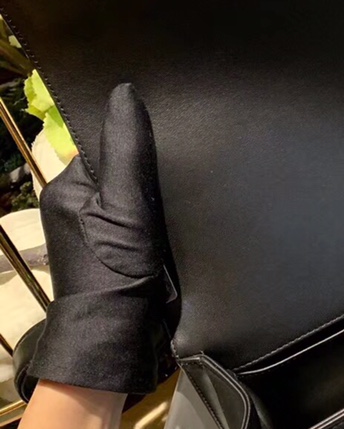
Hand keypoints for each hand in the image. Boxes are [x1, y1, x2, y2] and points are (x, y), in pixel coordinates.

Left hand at [22, 83, 170, 394]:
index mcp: (66, 190)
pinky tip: (186, 218)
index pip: (105, 147)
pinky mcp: (121, 257)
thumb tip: (123, 90)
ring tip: (193, 188)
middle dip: (150, 170)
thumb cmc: (115, 267)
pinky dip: (162, 222)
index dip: (136, 139)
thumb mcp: (123, 204)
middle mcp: (77, 210)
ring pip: (135, 199)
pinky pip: (142, 224)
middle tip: (188, 165)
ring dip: (159, 198)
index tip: (171, 136)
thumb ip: (126, 150)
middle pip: (121, 172)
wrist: (121, 339)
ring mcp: (98, 237)